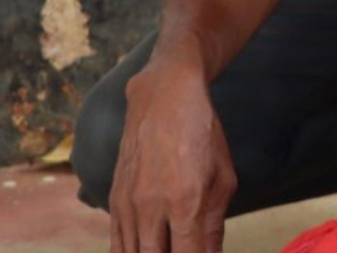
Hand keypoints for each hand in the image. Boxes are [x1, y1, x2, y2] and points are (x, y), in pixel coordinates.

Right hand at [108, 64, 235, 252]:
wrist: (164, 98)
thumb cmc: (201, 135)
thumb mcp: (223, 179)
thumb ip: (214, 225)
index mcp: (184, 202)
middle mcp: (149, 208)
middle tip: (187, 252)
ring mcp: (127, 205)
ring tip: (168, 248)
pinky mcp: (113, 200)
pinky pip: (116, 242)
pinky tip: (148, 250)